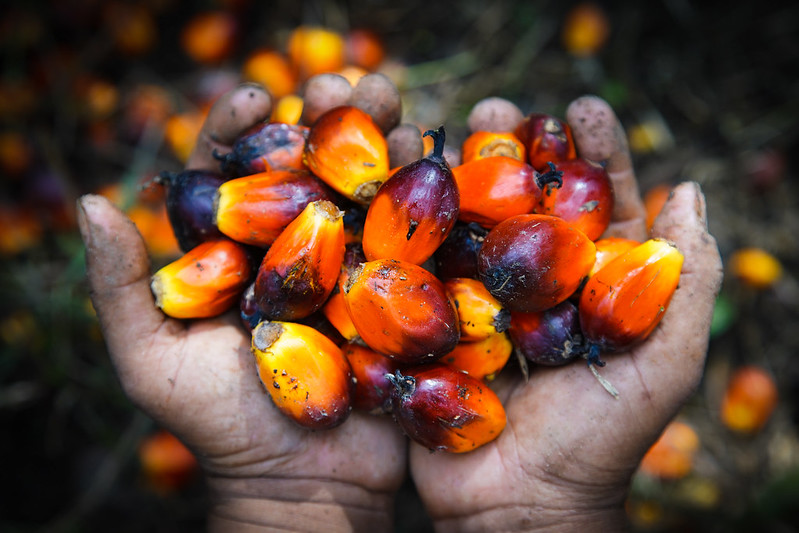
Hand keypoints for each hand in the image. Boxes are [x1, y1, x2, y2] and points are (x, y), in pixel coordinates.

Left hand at [78, 84, 406, 531]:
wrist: (305, 483)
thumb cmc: (221, 427)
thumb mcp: (151, 361)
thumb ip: (124, 285)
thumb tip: (93, 202)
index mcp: (236, 251)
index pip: (234, 171)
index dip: (243, 127)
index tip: (260, 96)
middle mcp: (296, 248)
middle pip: (309, 167)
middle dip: (324, 116)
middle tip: (341, 85)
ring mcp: (352, 266)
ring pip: (363, 187)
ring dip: (377, 137)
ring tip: (390, 102)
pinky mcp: (399, 290)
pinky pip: (410, 234)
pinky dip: (420, 191)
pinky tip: (428, 153)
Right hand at [409, 96, 722, 531]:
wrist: (519, 505)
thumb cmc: (599, 441)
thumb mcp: (665, 363)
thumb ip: (685, 283)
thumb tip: (691, 194)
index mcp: (594, 284)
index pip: (599, 202)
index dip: (594, 153)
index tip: (580, 107)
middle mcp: (538, 284)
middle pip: (529, 200)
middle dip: (518, 148)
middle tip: (500, 108)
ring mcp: (482, 300)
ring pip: (475, 223)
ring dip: (463, 172)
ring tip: (451, 128)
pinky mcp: (436, 322)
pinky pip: (425, 266)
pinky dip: (416, 224)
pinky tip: (403, 183)